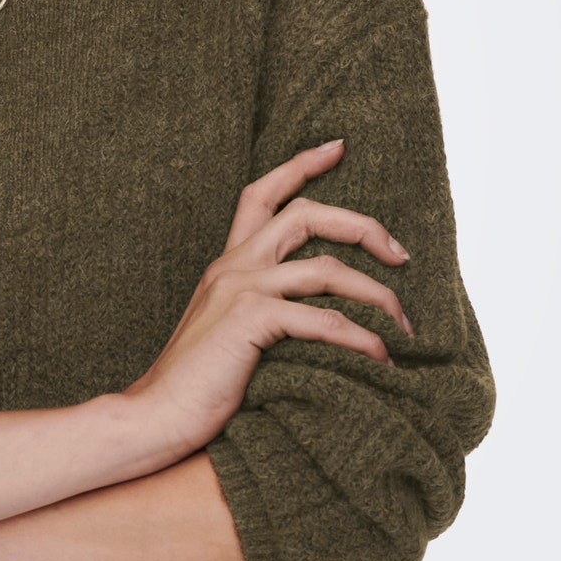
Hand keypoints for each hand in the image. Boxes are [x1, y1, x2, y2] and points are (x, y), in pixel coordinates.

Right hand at [123, 139, 411, 453]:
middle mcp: (233, 266)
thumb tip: (309, 314)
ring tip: (405, 324)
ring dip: (378, 296)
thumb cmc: (194, 385)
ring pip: (328, 270)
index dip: (300, 165)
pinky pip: (325, 321)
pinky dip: (362, 339)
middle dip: (363, 226)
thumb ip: (256, 308)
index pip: (261, 195)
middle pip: (306, 215)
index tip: (337, 146)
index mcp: (227, 264)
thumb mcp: (224, 331)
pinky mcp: (250, 319)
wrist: (155, 414)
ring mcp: (241, 289)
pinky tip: (380, 359)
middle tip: (402, 254)